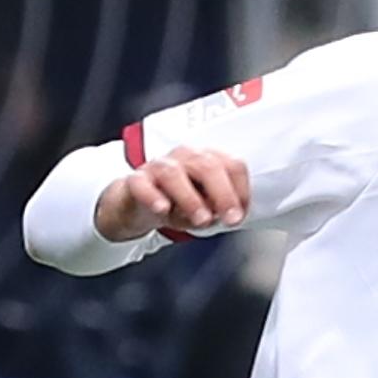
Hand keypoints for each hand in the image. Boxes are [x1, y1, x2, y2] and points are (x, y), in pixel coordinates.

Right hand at [96, 146, 250, 241]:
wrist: (137, 205)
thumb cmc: (177, 203)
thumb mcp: (204, 208)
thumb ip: (217, 210)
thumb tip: (225, 215)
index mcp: (206, 161)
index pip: (231, 165)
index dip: (241, 189)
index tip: (241, 214)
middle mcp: (183, 158)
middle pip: (206, 165)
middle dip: (223, 194)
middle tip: (229, 219)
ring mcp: (158, 167)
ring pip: (173, 173)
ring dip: (191, 198)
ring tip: (201, 220)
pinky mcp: (136, 181)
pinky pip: (141, 184)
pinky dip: (152, 196)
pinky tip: (162, 209)